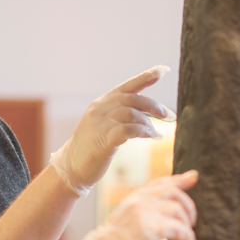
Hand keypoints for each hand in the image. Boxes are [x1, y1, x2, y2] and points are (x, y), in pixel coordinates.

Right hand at [50, 65, 175, 195]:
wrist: (69, 170)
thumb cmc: (89, 150)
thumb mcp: (102, 127)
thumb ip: (119, 118)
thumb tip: (144, 117)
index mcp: (101, 104)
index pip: (127, 86)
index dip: (146, 76)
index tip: (163, 70)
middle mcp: (99, 109)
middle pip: (132, 98)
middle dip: (154, 106)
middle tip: (169, 116)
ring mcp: (100, 124)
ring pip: (131, 113)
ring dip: (148, 123)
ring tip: (155, 134)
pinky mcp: (103, 140)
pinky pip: (128, 130)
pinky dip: (142, 131)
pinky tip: (150, 137)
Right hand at [67, 170, 197, 239]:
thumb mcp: (127, 222)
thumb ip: (143, 214)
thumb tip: (163, 221)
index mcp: (134, 198)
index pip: (160, 183)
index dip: (179, 179)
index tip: (193, 177)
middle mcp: (139, 200)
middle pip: (174, 191)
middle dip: (188, 206)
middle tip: (191, 223)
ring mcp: (144, 211)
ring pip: (178, 208)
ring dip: (186, 226)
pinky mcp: (150, 227)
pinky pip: (179, 228)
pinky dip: (187, 238)